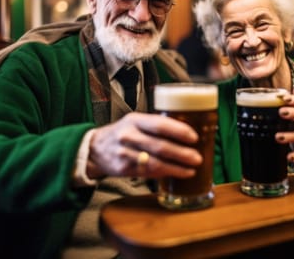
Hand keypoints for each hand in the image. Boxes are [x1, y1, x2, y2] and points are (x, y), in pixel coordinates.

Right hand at [86, 112, 201, 178]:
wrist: (96, 148)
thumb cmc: (123, 133)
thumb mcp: (136, 122)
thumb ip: (156, 125)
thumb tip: (187, 132)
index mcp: (135, 120)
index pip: (160, 124)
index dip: (179, 131)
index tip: (194, 137)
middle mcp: (129, 135)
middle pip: (160, 146)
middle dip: (182, 154)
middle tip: (197, 158)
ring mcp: (125, 153)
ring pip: (155, 162)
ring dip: (176, 167)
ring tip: (191, 169)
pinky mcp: (124, 168)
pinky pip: (148, 173)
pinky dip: (165, 174)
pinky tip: (178, 174)